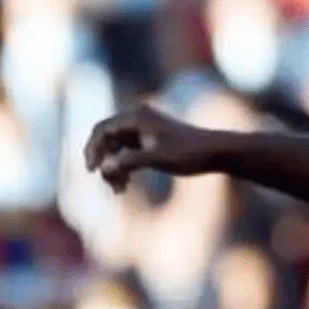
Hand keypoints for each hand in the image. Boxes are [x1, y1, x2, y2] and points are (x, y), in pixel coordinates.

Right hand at [83, 105, 216, 191]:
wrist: (215, 152)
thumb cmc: (188, 153)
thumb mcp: (157, 159)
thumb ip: (129, 162)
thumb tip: (105, 168)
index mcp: (137, 117)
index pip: (102, 129)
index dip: (92, 150)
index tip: (92, 171)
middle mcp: (138, 119)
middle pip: (107, 139)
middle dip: (105, 162)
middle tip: (110, 185)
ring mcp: (144, 130)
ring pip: (117, 149)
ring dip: (114, 168)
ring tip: (120, 190)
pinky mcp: (150, 140)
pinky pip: (128, 153)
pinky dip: (124, 167)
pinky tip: (125, 186)